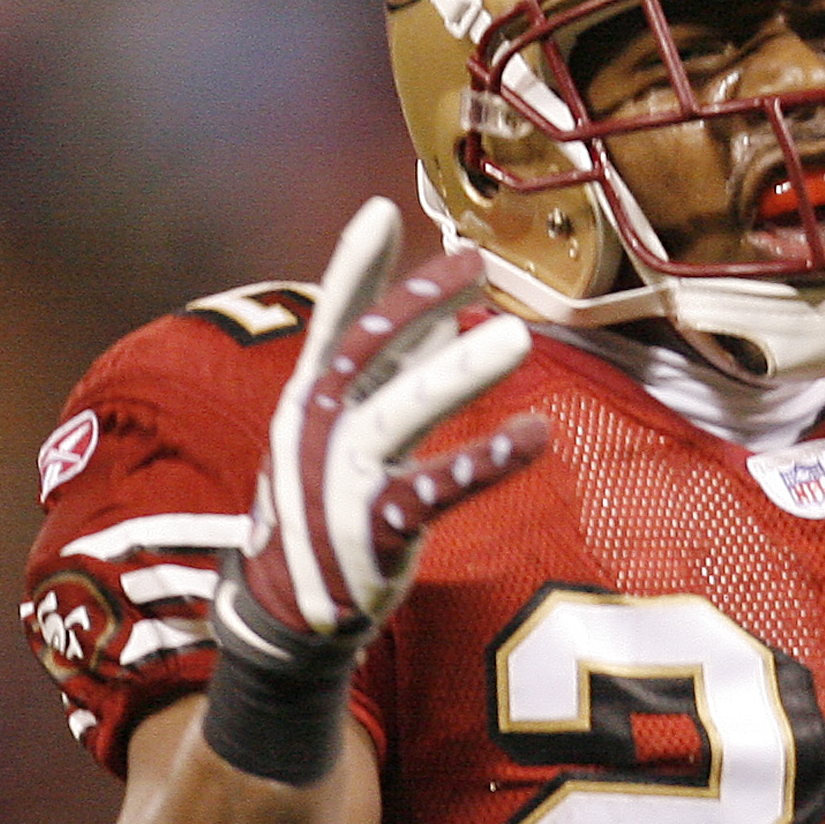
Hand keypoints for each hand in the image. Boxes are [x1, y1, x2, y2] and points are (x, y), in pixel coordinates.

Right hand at [203, 199, 545, 780]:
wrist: (287, 613)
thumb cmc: (323, 507)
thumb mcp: (343, 433)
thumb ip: (391, 377)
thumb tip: (440, 318)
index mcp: (309, 399)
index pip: (334, 319)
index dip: (355, 266)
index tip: (383, 211)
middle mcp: (317, 430)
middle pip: (369, 350)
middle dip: (419, 300)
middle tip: (475, 261)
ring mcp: (340, 480)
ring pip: (400, 413)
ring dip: (457, 374)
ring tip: (514, 337)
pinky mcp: (373, 530)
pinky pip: (435, 490)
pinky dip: (486, 461)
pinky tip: (537, 435)